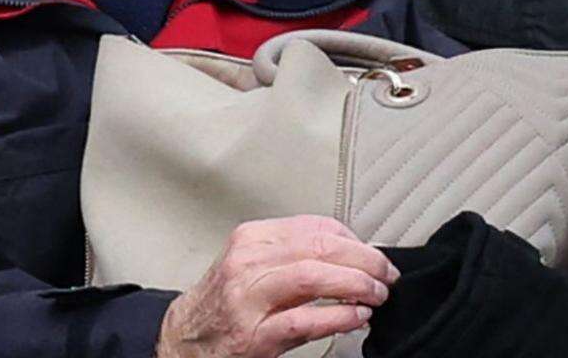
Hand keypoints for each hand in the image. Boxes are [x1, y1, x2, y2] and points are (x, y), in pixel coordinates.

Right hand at [154, 216, 395, 357]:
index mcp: (251, 238)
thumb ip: (294, 254)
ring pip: (313, 276)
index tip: (374, 254)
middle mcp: (247, 262)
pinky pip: (305, 320)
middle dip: (364, 259)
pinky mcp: (253, 336)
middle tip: (386, 274)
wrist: (181, 341)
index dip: (354, 240)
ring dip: (356, 284)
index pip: (315, 226)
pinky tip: (356, 318)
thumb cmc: (223, 304)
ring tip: (376, 294)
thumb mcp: (253, 265)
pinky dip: (338, 317)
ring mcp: (248, 299)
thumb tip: (353, 253)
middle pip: (319, 247)